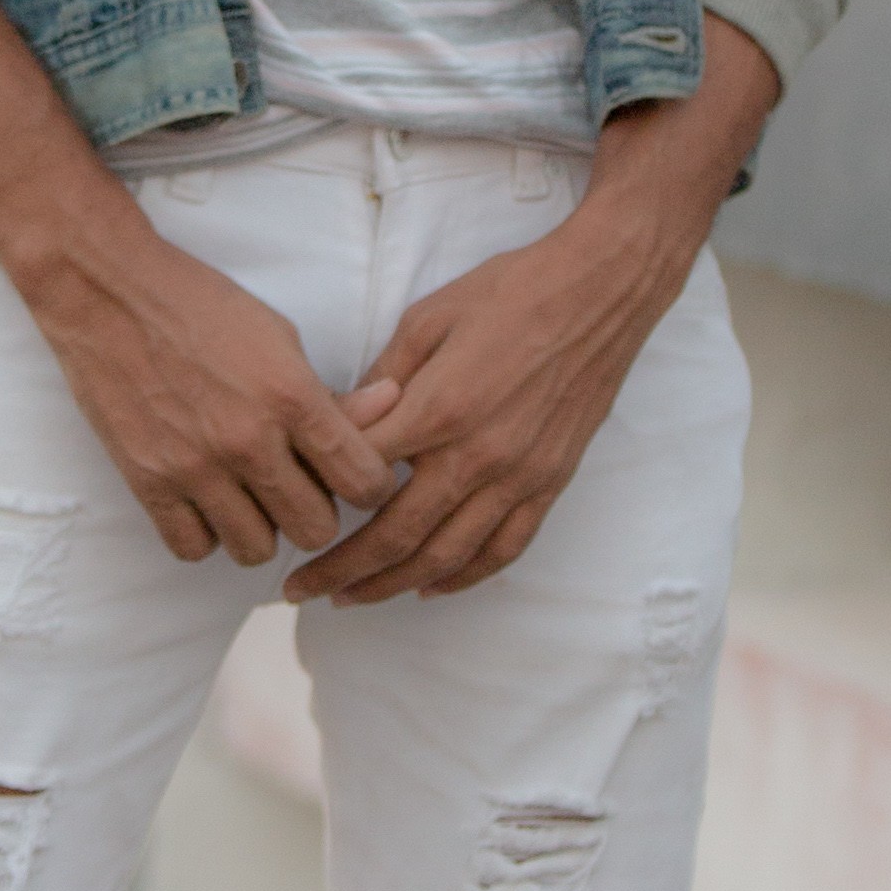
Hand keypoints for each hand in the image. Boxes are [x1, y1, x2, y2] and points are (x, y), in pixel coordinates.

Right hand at [0, 1, 401, 568]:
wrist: (107, 292)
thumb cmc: (199, 306)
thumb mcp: (278, 335)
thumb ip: (330, 390)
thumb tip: (389, 407)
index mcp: (291, 396)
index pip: (363, 481)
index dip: (370, 487)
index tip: (356, 478)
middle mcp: (247, 439)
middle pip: (315, 528)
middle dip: (316, 511)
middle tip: (298, 485)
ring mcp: (194, 466)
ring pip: (256, 549)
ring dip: (260, 527)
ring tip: (248, 494)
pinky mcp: (147, 481)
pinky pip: (193, 548)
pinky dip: (205, 533)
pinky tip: (205, 501)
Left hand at [284, 24, 781, 608]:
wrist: (600, 292)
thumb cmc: (512, 291)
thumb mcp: (427, 317)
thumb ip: (384, 378)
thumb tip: (347, 419)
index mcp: (440, 410)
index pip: (363, 474)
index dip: (320, 498)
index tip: (290, 512)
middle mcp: (478, 456)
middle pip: (396, 535)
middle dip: (342, 570)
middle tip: (300, 591)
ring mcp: (518, 476)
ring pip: (447, 556)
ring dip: (393, 585)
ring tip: (352, 599)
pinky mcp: (549, 482)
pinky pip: (504, 548)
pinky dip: (464, 576)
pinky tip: (431, 586)